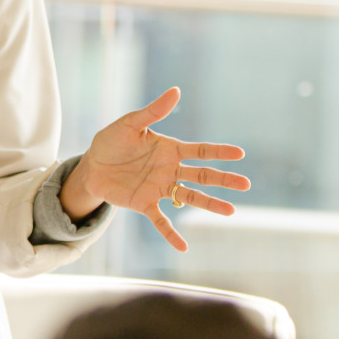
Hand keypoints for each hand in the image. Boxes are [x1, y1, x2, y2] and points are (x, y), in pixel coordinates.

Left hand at [60, 87, 250, 250]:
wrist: (92, 166)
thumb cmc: (112, 141)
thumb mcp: (130, 124)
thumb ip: (153, 112)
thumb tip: (176, 91)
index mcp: (169, 149)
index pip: (200, 151)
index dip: (219, 152)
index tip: (240, 153)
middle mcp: (169, 170)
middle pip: (202, 175)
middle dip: (224, 180)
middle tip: (246, 184)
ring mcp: (159, 188)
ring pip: (190, 197)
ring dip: (209, 204)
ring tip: (230, 212)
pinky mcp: (145, 204)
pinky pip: (161, 221)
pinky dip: (171, 234)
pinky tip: (184, 247)